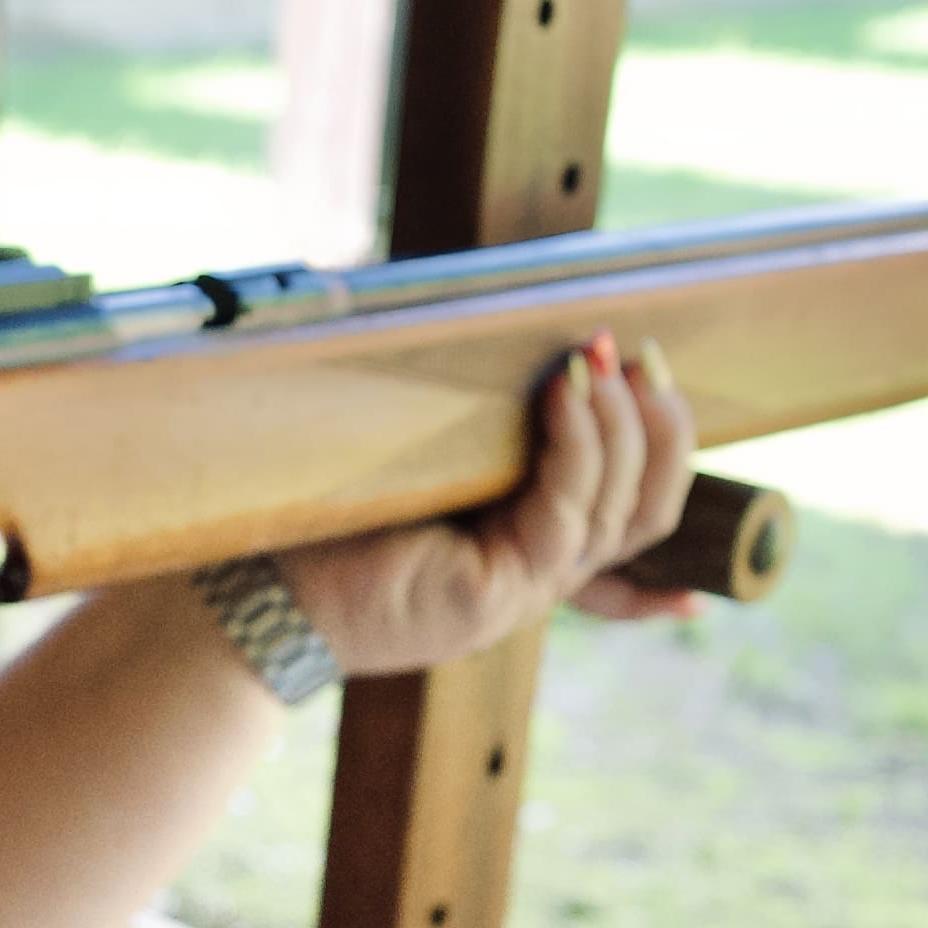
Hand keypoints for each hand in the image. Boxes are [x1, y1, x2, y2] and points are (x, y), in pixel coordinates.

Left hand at [275, 334, 705, 677]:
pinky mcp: (498, 596)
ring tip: (593, 357)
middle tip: (639, 354)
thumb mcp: (420, 456)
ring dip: (620, 423)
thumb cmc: (325, 511)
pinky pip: (566, 514)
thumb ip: (473, 419)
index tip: (664, 381)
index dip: (668, 472)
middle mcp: (537, 576)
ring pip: (620, 510)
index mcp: (524, 548)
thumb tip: (503, 332)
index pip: (628, 530)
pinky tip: (564, 390)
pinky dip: (578, 447)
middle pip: (649, 511)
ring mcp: (525, 591)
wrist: (258, 589)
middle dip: (663, 427)